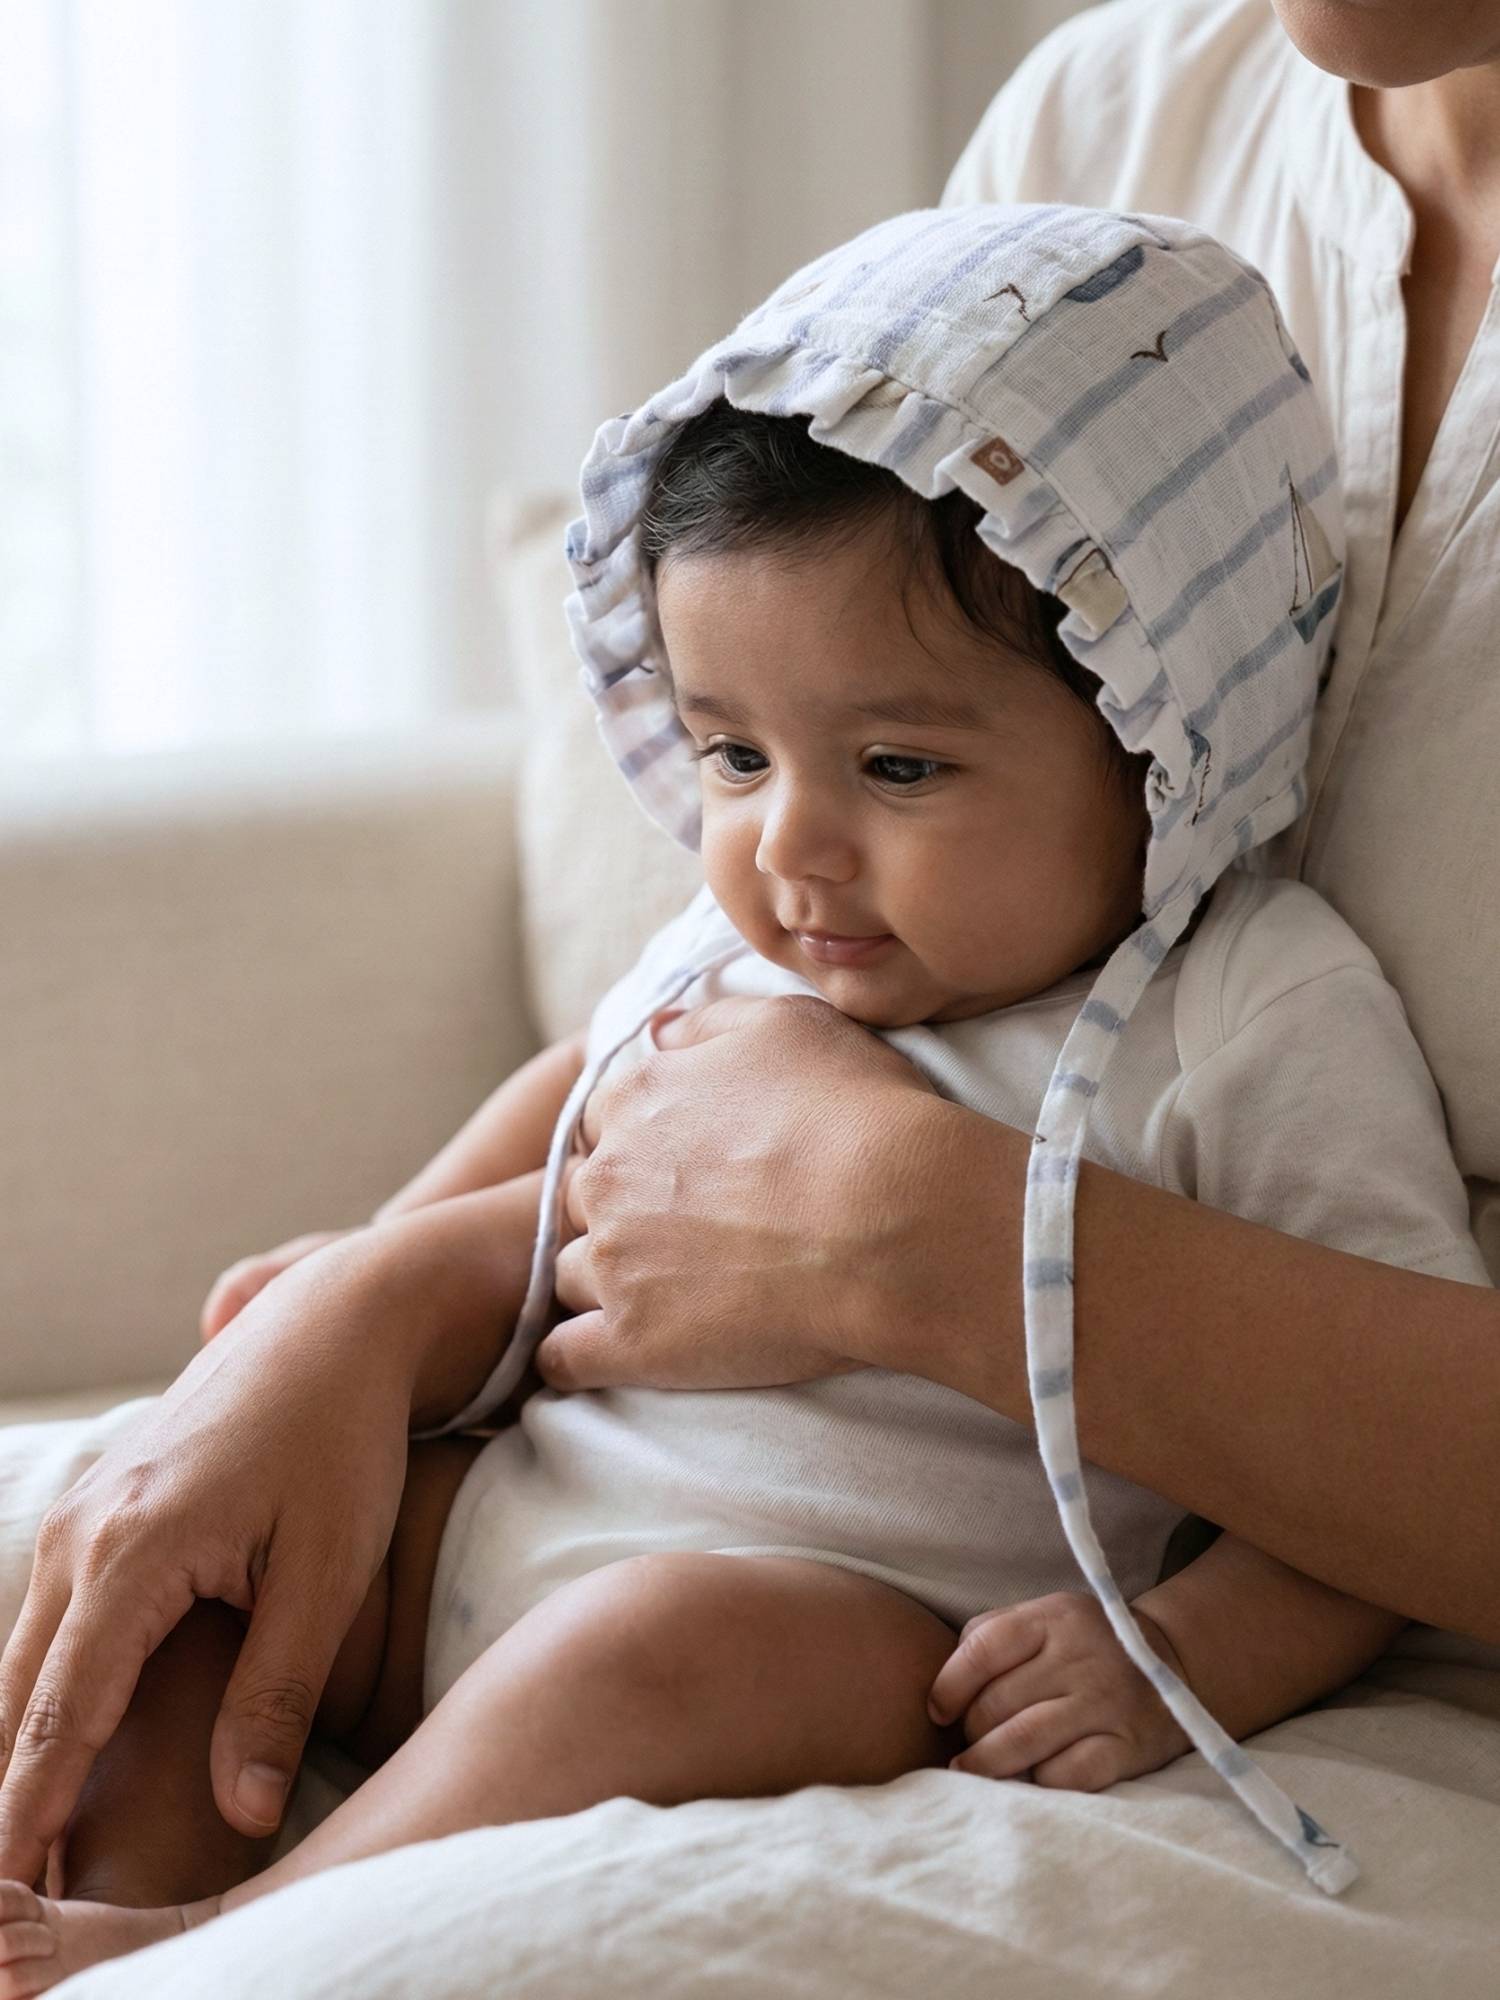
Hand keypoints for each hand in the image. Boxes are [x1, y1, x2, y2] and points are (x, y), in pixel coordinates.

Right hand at [0, 1232, 417, 1887]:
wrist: (334, 1325)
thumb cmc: (344, 1441)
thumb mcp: (327, 1569)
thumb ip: (278, 1693)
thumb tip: (244, 1817)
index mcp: (134, 1549)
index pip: (60, 1716)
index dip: (26, 1819)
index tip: (5, 1902)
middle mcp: (84, 1531)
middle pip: (20, 1698)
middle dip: (6, 1803)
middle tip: (8, 1902)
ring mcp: (82, 1514)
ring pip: (26, 1660)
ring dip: (18, 1753)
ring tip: (21, 1855)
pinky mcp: (99, 1509)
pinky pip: (50, 1622)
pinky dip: (42, 1696)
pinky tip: (49, 1755)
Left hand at [540, 995, 962, 1392]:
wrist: (897, 1218)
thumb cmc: (857, 1114)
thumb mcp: (788, 1026)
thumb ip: (708, 1026)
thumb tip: (659, 1032)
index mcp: (638, 1098)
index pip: (603, 1121)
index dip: (642, 1144)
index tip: (686, 1169)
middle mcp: (609, 1176)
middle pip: (580, 1196)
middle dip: (618, 1211)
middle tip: (684, 1234)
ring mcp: (615, 1262)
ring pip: (570, 1273)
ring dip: (603, 1282)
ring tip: (667, 1298)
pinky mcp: (632, 1341)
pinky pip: (563, 1356)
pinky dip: (577, 1356)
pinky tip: (612, 1354)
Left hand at [927, 1591, 1189, 1790]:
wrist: (1175, 1661)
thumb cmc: (1085, 1644)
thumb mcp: (1045, 1619)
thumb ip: (994, 1636)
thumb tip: (942, 1689)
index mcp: (1052, 1618)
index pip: (983, 1648)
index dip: (949, 1685)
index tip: (938, 1712)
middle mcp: (1079, 1656)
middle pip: (998, 1702)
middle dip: (971, 1731)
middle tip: (966, 1745)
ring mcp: (1106, 1702)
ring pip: (1024, 1741)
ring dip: (988, 1764)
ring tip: (971, 1773)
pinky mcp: (1128, 1746)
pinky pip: (1068, 1775)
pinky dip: (1040, 1782)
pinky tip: (1031, 1779)